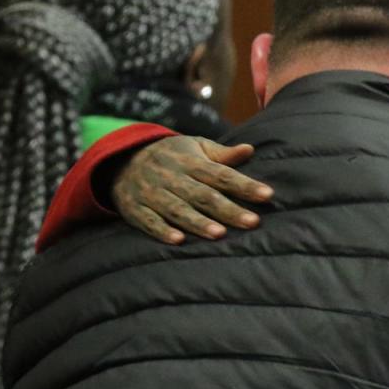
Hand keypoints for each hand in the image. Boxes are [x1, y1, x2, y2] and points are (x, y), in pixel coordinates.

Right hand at [110, 136, 273, 243]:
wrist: (121, 159)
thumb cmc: (172, 156)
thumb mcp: (195, 148)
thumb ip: (222, 155)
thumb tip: (250, 150)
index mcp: (190, 162)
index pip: (222, 174)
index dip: (245, 185)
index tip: (267, 195)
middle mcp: (172, 177)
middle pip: (204, 195)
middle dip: (228, 209)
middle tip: (253, 222)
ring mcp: (152, 193)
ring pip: (177, 209)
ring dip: (198, 222)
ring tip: (219, 234)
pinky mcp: (134, 208)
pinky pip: (148, 221)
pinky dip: (162, 230)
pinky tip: (178, 241)